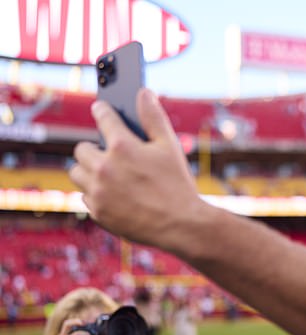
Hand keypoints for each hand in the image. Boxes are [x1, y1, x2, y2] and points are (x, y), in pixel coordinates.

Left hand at [69, 88, 200, 249]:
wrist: (181, 225)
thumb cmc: (177, 184)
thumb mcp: (170, 146)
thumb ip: (153, 117)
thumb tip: (143, 92)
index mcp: (123, 146)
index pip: (103, 117)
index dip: (103, 110)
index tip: (102, 109)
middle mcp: (104, 167)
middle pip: (81, 149)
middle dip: (94, 149)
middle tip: (110, 154)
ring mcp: (98, 192)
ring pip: (77, 173)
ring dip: (89, 171)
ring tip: (109, 175)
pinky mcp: (98, 212)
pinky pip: (85, 197)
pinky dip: (96, 194)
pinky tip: (116, 195)